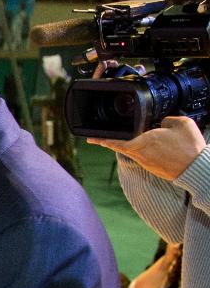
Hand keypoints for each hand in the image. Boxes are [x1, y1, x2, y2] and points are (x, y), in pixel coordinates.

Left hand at [88, 116, 206, 179]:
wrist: (196, 169)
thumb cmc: (189, 147)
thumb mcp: (182, 123)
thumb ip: (168, 118)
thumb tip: (162, 122)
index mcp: (144, 141)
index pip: (117, 140)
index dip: (103, 139)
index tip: (90, 138)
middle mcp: (141, 153)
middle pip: (120, 145)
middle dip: (111, 140)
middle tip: (100, 136)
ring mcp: (145, 162)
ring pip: (131, 150)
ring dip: (127, 144)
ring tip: (126, 137)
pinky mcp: (152, 167)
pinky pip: (141, 155)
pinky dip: (140, 149)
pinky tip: (144, 145)